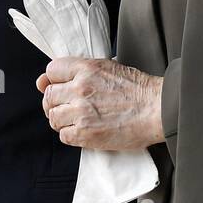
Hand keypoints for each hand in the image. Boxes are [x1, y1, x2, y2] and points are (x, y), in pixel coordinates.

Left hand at [36, 57, 164, 150]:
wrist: (157, 109)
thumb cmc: (138, 89)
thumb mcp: (108, 67)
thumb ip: (79, 71)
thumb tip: (44, 80)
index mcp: (85, 68)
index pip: (51, 71)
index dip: (54, 80)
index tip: (61, 88)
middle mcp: (79, 88)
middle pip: (49, 96)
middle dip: (56, 102)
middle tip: (69, 107)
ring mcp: (81, 112)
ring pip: (53, 117)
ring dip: (62, 120)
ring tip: (78, 120)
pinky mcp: (86, 134)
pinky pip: (63, 135)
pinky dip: (71, 134)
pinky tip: (84, 130)